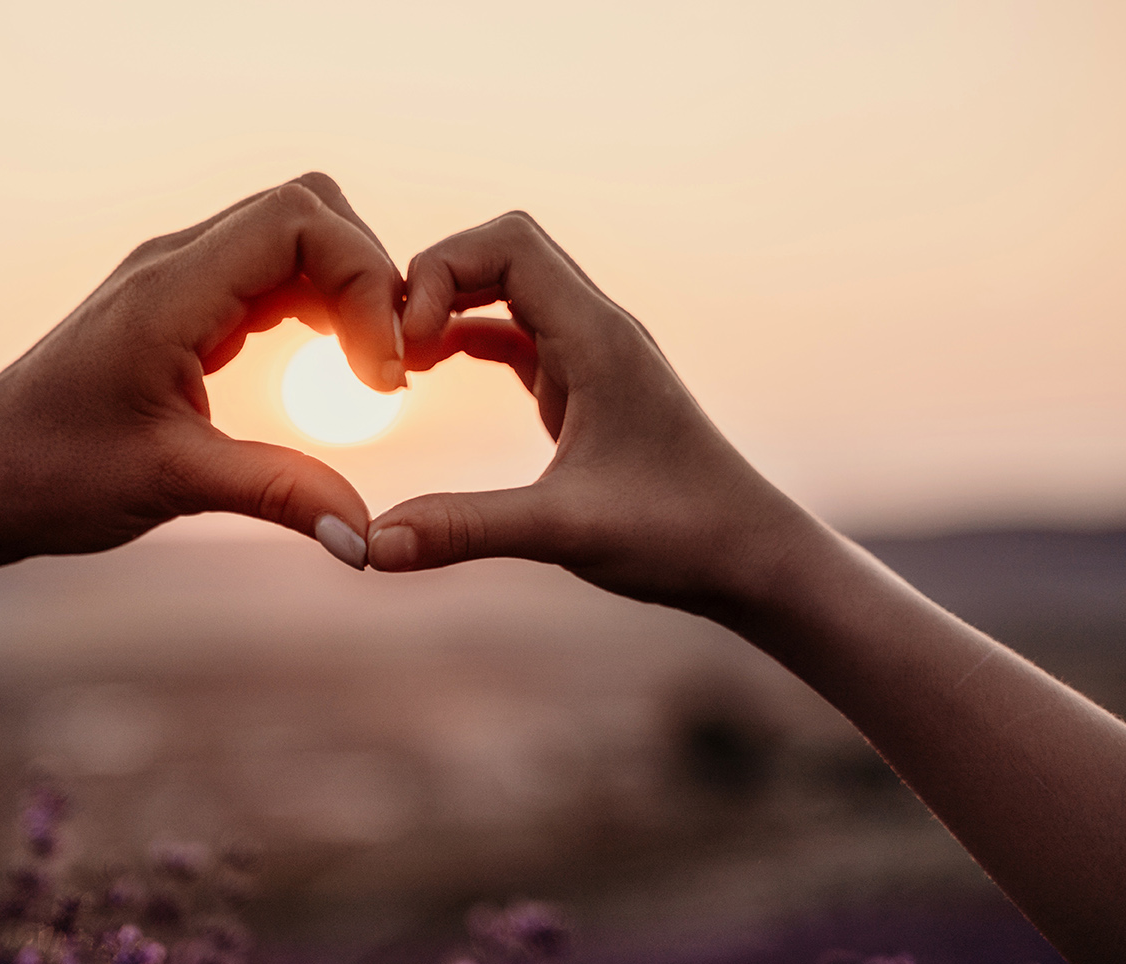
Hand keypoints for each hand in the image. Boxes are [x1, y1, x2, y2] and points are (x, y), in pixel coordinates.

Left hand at [0, 173, 404, 573]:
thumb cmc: (48, 476)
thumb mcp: (171, 485)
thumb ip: (277, 495)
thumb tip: (366, 539)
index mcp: (168, 291)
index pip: (299, 221)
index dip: (363, 281)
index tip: (379, 376)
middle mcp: (172, 265)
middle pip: (307, 209)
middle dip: (366, 276)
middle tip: (383, 369)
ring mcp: (174, 280)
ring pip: (290, 236)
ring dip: (343, 290)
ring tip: (366, 372)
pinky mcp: (176, 309)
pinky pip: (265, 275)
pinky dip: (313, 307)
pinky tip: (327, 368)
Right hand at [366, 211, 810, 613]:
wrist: (751, 558)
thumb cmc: (679, 536)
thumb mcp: (563, 532)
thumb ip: (466, 530)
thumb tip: (374, 544)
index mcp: (600, 339)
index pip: (509, 243)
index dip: (441, 270)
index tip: (405, 342)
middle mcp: (599, 331)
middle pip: (504, 250)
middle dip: (436, 279)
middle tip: (389, 345)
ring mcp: (594, 357)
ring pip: (510, 289)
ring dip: (451, 306)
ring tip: (400, 360)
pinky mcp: (587, 388)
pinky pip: (517, 334)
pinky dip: (469, 339)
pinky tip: (431, 373)